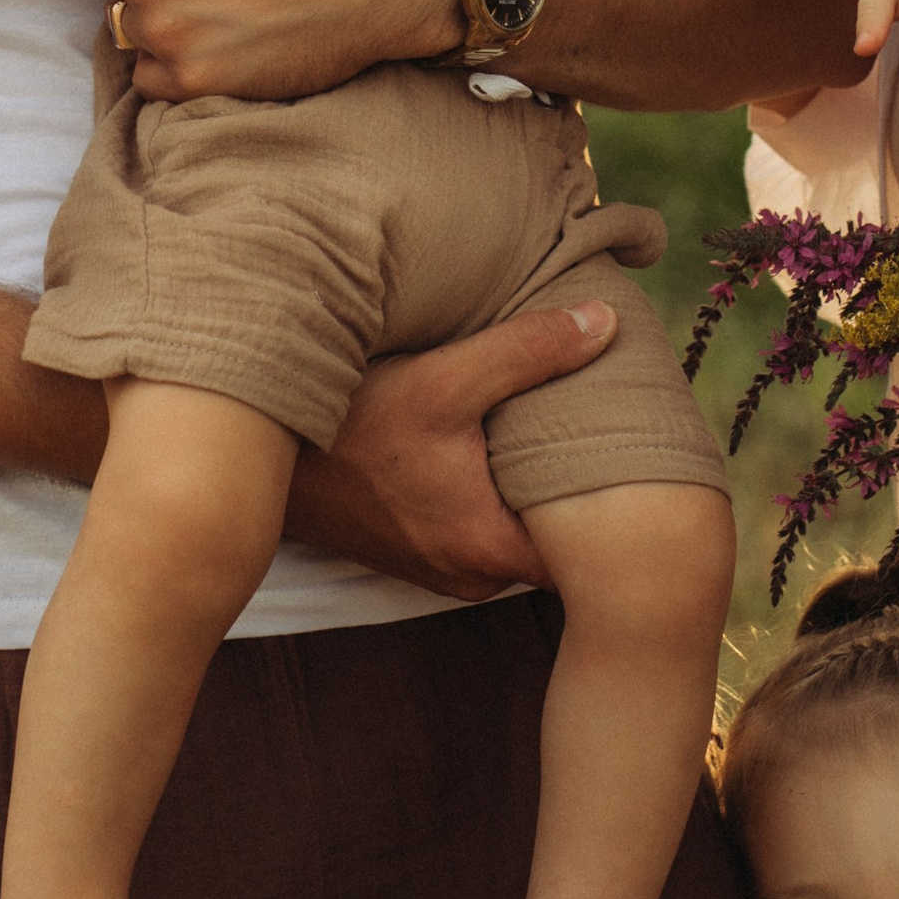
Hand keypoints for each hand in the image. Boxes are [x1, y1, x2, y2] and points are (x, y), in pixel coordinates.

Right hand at [282, 302, 619, 596]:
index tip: (641, 455)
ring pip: (517, 531)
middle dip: (579, 491)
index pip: (584, 548)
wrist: (256, 463)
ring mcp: (442, 565)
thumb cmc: (346, 428)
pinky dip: (498, 493)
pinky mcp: (419, 549)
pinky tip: (505, 445)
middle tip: (615, 432)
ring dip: (533, 490)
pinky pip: (483, 527)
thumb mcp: (441, 379)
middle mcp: (469, 573)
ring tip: (567, 433)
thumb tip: (604, 325)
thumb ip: (527, 352)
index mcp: (488, 546)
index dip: (616, 503)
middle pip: (553, 539)